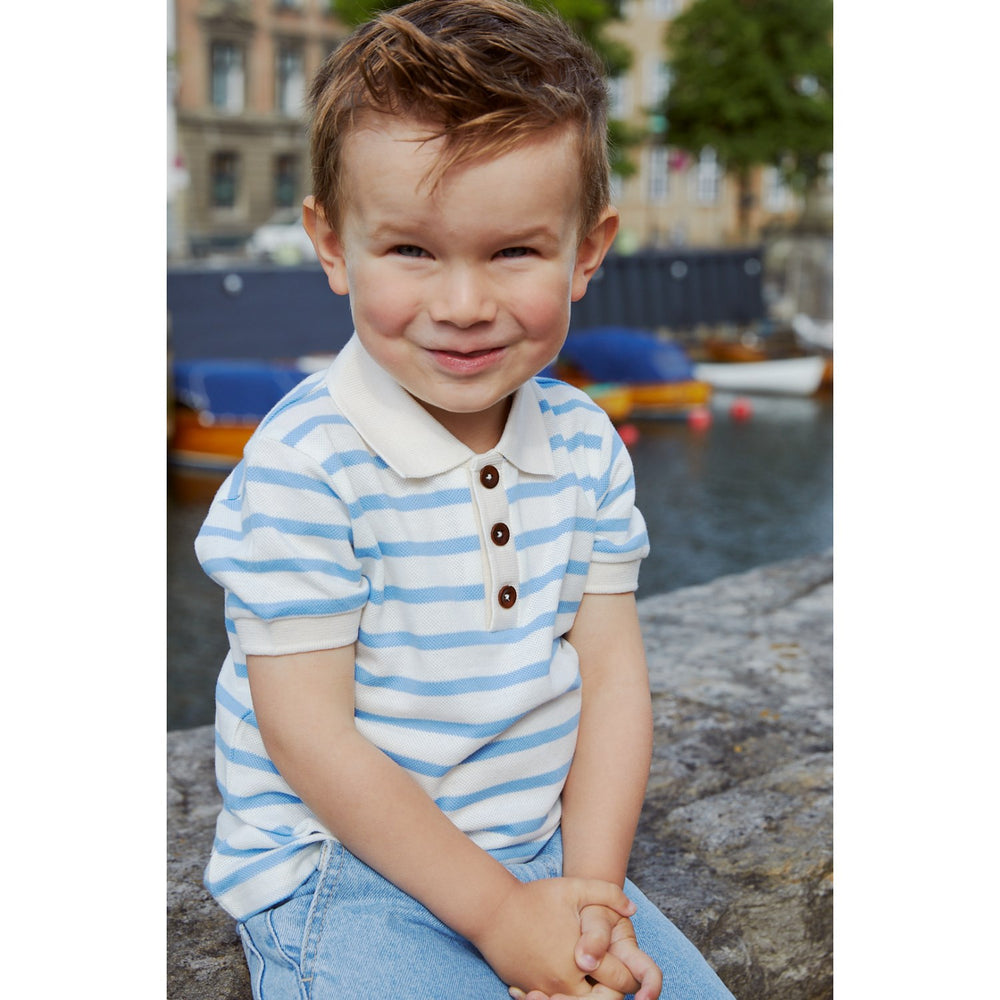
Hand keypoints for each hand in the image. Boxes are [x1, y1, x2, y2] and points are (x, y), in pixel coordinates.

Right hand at [471, 877, 638, 996]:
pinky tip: (569, 985)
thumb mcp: (574, 888)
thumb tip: (632, 909)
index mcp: (582, 960)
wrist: (492, 911)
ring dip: (588, 996)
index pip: (620, 981)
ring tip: (592, 982)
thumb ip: (608, 895)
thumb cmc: (534, 898)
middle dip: (611, 991)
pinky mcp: (530, 991)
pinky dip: (564, 997)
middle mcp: (565, 982)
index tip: (629, 966)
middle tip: (611, 977)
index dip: (631, 976)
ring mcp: (546, 990)